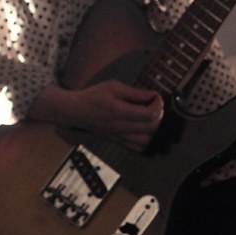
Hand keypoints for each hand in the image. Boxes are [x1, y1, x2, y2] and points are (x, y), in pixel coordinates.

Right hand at [30, 80, 163, 150]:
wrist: (76, 111)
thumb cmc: (93, 96)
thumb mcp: (114, 86)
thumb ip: (135, 93)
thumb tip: (152, 95)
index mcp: (118, 111)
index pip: (149, 114)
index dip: (158, 104)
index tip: (156, 96)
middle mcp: (120, 127)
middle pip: (151, 128)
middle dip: (159, 115)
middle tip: (155, 105)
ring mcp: (119, 137)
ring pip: (147, 141)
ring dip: (153, 129)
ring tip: (149, 117)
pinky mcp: (118, 141)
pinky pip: (138, 148)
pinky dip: (146, 139)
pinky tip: (143, 128)